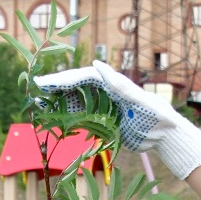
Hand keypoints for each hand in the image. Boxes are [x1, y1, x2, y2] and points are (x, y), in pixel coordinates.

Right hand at [33, 61, 200, 179]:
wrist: (166, 135)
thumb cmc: (157, 115)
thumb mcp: (140, 99)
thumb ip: (119, 84)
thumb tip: (97, 64)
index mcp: (111, 83)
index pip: (82, 77)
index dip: (62, 79)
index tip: (45, 82)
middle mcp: (105, 92)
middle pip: (75, 87)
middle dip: (55, 88)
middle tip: (35, 89)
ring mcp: (103, 106)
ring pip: (75, 101)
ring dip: (58, 103)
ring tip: (39, 104)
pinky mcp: (103, 121)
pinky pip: (82, 117)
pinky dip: (67, 118)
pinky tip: (54, 119)